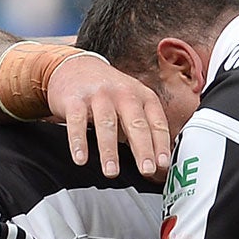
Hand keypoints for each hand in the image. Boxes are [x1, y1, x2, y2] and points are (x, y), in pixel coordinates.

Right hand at [44, 50, 172, 178]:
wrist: (75, 66)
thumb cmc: (110, 93)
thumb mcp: (133, 103)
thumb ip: (145, 129)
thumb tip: (159, 165)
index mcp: (143, 97)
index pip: (157, 123)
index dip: (161, 144)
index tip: (163, 164)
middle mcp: (124, 93)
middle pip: (136, 123)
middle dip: (142, 149)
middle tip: (147, 170)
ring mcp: (99, 95)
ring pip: (107, 124)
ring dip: (109, 150)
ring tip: (112, 171)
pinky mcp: (74, 99)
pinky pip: (77, 122)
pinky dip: (78, 142)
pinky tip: (81, 159)